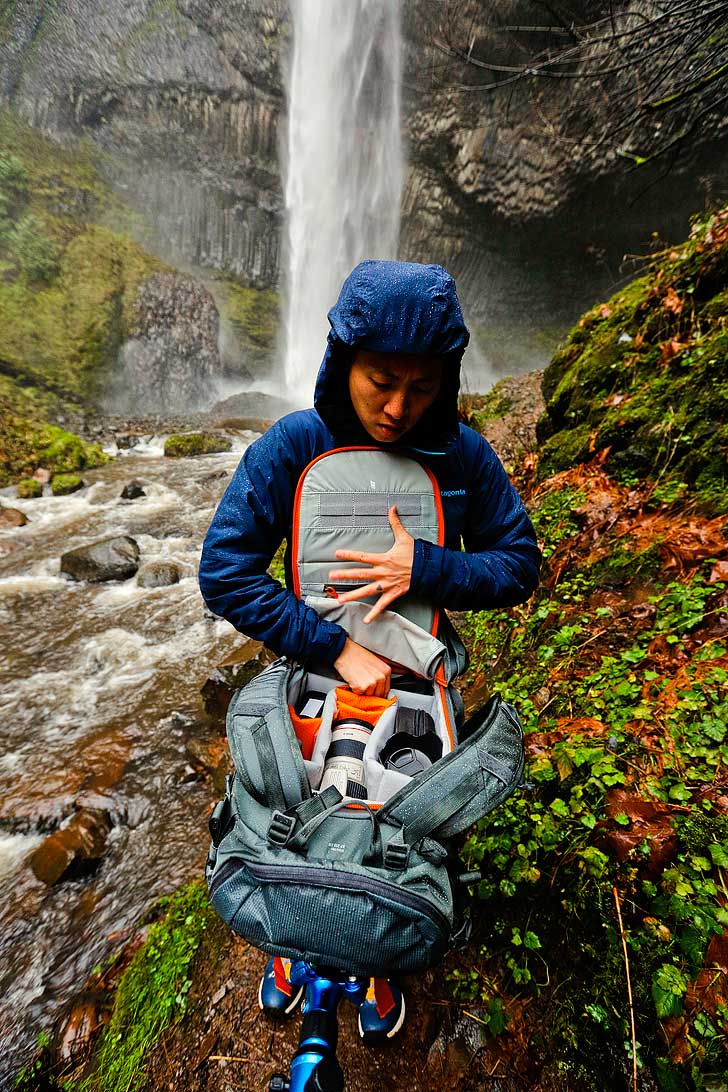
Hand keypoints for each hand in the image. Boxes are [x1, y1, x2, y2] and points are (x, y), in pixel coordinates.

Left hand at [328, 505, 413, 622]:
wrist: (428, 569)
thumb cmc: (415, 553)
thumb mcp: (404, 537)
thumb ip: (395, 523)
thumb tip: (392, 507)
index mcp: (383, 559)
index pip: (362, 556)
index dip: (348, 555)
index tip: (336, 554)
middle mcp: (382, 573)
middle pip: (359, 574)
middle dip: (344, 576)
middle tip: (330, 577)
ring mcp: (386, 584)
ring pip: (366, 591)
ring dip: (353, 596)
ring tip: (340, 600)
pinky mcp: (393, 593)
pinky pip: (382, 605)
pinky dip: (374, 613)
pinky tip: (366, 621)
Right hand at [333, 638, 390, 695]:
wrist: (343, 651)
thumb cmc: (356, 655)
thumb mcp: (375, 662)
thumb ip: (379, 675)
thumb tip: (379, 687)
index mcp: (386, 671)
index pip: (386, 690)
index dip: (378, 692)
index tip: (373, 693)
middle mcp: (381, 677)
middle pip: (378, 695)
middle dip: (370, 693)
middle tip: (362, 686)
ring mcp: (372, 683)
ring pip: (368, 696)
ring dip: (362, 692)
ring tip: (357, 680)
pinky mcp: (361, 687)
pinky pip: (358, 695)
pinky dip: (354, 690)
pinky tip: (352, 681)